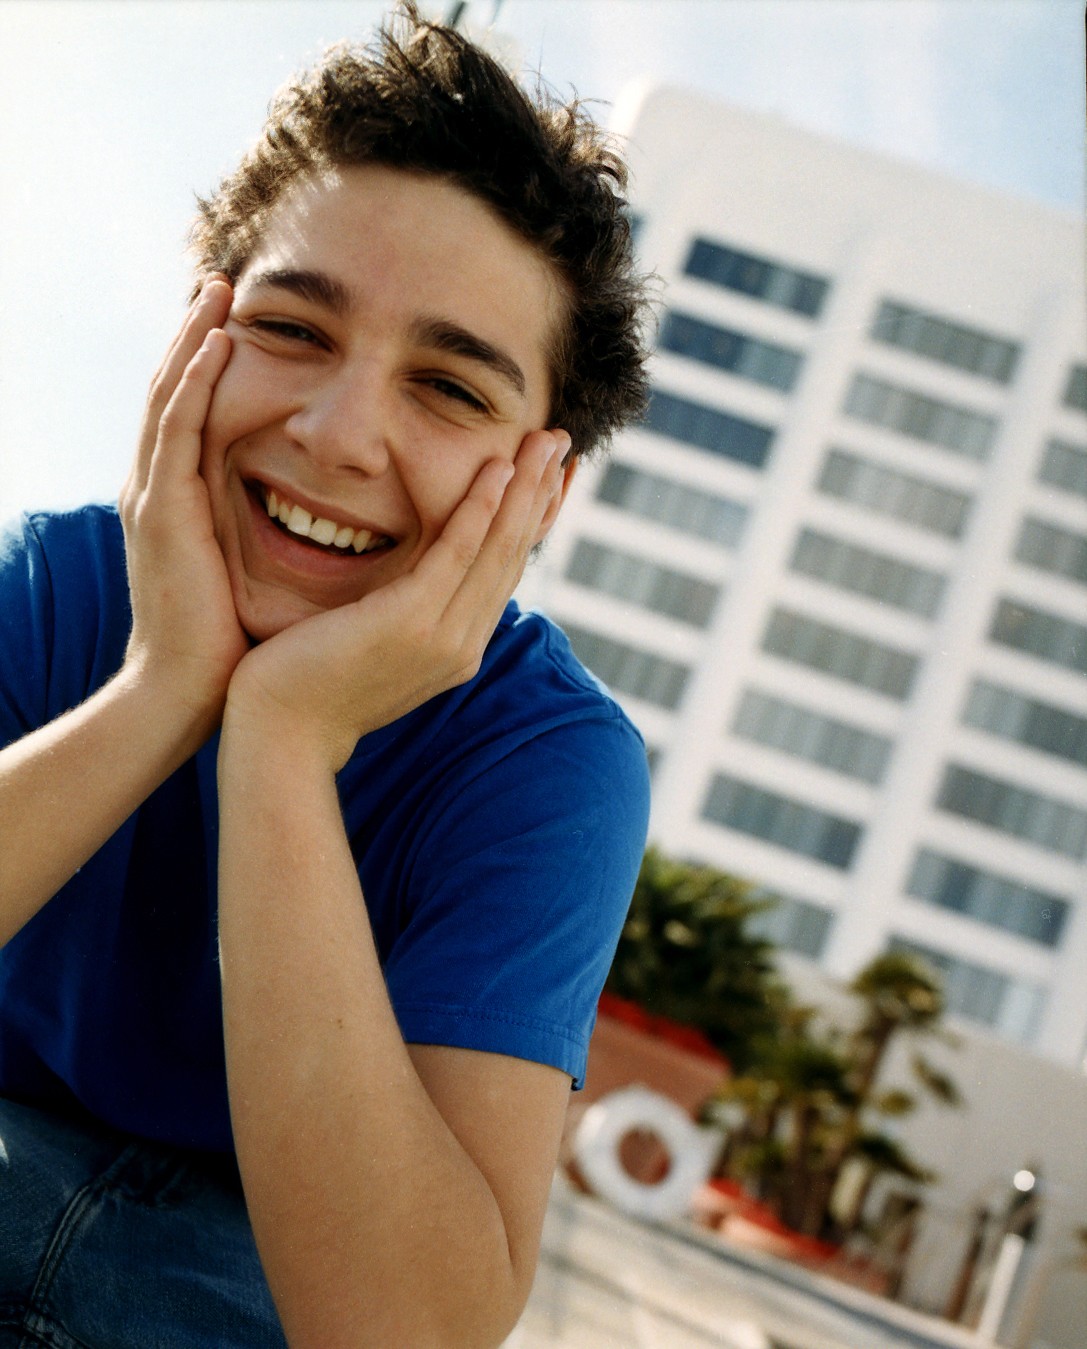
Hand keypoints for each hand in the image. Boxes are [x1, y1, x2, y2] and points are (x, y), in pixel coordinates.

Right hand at [119, 278, 249, 727]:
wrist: (193, 694)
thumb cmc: (235, 643)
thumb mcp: (254, 574)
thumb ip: (272, 536)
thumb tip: (332, 521)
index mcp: (185, 506)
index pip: (197, 420)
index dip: (211, 371)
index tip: (241, 325)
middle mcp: (162, 493)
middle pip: (176, 395)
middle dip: (195, 339)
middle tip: (221, 284)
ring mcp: (155, 499)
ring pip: (168, 399)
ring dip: (191, 341)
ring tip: (216, 290)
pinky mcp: (163, 513)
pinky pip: (177, 430)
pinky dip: (194, 383)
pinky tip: (217, 342)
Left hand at [223, 428, 569, 769]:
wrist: (281, 732)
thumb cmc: (309, 685)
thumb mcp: (372, 646)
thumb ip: (403, 615)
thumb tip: (411, 583)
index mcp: (457, 649)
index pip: (505, 572)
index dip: (531, 520)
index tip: (549, 477)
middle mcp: (462, 645)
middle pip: (514, 555)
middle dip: (540, 494)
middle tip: (559, 441)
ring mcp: (442, 637)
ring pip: (497, 549)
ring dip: (525, 489)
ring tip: (545, 440)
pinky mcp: (412, 622)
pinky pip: (457, 553)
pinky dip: (481, 508)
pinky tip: (498, 469)